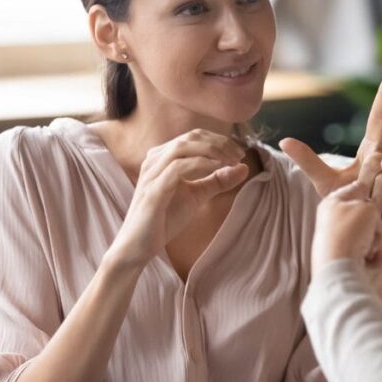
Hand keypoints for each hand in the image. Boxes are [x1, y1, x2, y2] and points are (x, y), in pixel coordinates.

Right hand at [107, 129, 248, 268]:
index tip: (239, 153)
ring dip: (213, 151)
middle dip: (220, 143)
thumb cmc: (164, 218)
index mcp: (162, 157)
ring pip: (184, 147)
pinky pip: (179, 167)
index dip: (220, 140)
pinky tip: (218, 169)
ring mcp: (152, 173)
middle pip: (191, 137)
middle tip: (239, 155)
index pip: (194, 136)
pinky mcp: (153, 189)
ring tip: (232, 160)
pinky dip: (202, 164)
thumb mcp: (197, 195)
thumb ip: (217, 180)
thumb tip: (244, 167)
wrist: (138, 246)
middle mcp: (154, 159)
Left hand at [280, 71, 381, 219]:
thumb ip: (307, 160)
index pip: (379, 118)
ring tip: (373, 210)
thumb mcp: (324, 182)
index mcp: (372, 150)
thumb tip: (284, 140)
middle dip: (370, 180)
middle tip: (364, 198)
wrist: (364, 234)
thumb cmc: (345, 207)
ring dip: (377, 197)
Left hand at [311, 181, 379, 275]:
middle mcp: (334, 221)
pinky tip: (369, 261)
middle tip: (371, 228)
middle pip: (367, 215)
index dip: (372, 193)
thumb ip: (373, 205)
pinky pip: (370, 254)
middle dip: (375, 223)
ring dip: (376, 241)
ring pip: (371, 235)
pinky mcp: (348, 261)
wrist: (340, 269)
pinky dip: (374, 259)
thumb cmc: (350, 233)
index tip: (376, 202)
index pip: (358, 188)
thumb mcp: (367, 207)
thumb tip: (373, 221)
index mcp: (332, 202)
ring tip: (369, 248)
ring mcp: (340, 242)